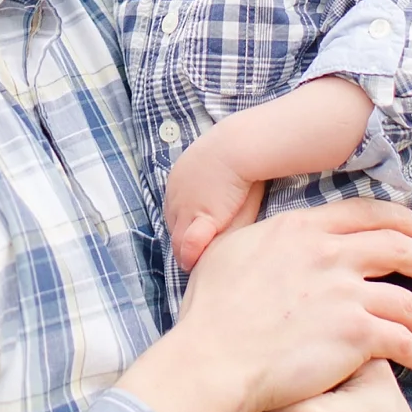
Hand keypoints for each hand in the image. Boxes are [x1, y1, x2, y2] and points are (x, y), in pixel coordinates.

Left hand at [164, 133, 265, 269]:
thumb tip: (216, 185)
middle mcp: (175, 195)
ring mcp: (186, 208)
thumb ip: (211, 174)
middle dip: (181, 239)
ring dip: (184, 252)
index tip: (190, 232)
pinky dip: (190, 255)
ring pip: (178, 239)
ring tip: (191, 266)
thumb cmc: (236, 148)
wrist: (238, 146)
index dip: (182, 222)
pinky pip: (189, 245)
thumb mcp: (216, 160)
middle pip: (173, 225)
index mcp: (177, 178)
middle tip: (189, 254)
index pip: (172, 208)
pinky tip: (194, 265)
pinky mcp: (201, 218)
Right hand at [174, 199, 411, 411]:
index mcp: (300, 230)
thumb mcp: (225, 250)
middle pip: (396, 248)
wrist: (213, 357)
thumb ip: (252, 231)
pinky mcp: (356, 333)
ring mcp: (345, 293)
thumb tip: (259, 221)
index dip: (396, 219)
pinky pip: (402, 339)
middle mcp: (329, 254)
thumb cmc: (209, 311)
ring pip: (407, 299)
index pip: (362, 214)